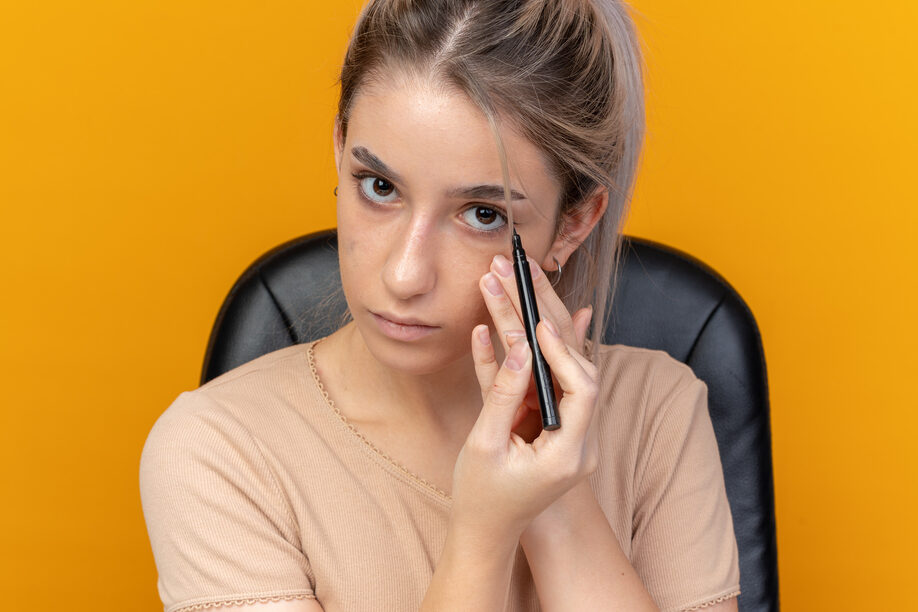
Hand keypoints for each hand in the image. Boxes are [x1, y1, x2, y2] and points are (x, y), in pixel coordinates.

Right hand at [446, 254, 600, 540]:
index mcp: (568, 453)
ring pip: (563, 368)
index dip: (563, 352)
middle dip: (549, 321)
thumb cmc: (481, 497)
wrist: (486, 532)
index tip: (537, 325)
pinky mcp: (553, 423)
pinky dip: (538, 351)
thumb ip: (502, 396)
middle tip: (526, 278)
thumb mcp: (484, 446)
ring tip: (522, 283)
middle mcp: (578, 440)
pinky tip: (536, 319)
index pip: (582, 389)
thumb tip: (518, 348)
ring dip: (540, 326)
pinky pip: (549, 380)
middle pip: (576, 368)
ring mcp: (569, 431)